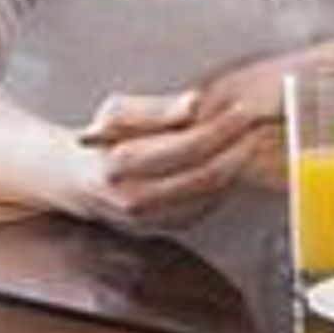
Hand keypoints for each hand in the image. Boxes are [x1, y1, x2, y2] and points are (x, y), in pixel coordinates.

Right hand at [51, 86, 268, 228]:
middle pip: (205, 174)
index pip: (187, 147)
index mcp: (120, 165)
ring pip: (210, 193)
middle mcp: (134, 198)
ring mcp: (151, 219)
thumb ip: (157, 109)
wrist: (76, 182)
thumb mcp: (117, 112)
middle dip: (238, 146)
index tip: (242, 109)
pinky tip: (230, 160)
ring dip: (236, 164)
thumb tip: (194, 104)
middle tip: (257, 124)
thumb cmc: (100, 141)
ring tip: (250, 137)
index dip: (221, 128)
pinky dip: (224, 182)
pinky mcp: (165, 228)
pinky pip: (205, 205)